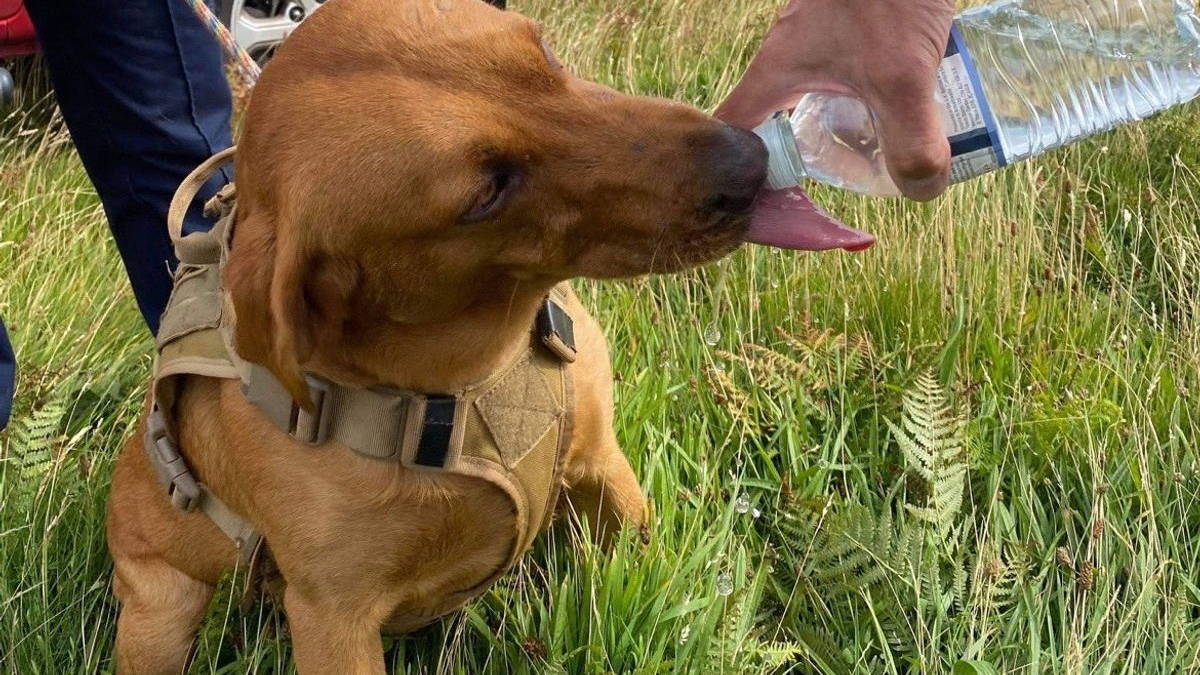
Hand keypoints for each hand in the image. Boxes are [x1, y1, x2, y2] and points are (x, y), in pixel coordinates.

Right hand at [716, 0, 955, 200]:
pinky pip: (853, 79)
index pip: (733, 134)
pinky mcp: (855, 30)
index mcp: (776, 73)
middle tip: (839, 189)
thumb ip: (911, 141)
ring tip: (884, 156)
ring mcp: (822, 42)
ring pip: (820, 102)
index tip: (769, 207)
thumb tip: (919, 192)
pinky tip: (914, 108)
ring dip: (845, 131)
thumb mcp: (902, 77)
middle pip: (779, 125)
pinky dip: (874, 100)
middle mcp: (791, 60)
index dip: (740, 176)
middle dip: (804, 163)